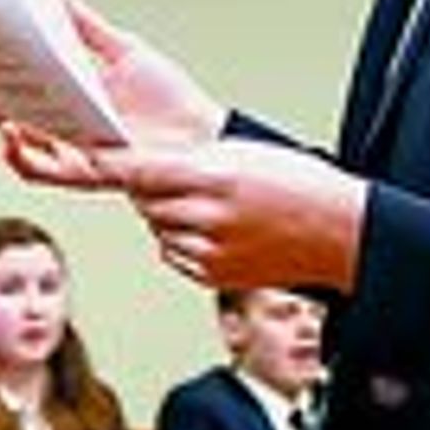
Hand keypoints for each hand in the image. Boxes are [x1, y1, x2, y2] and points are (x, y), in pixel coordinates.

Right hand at [0, 0, 227, 193]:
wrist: (202, 135)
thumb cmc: (171, 100)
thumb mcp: (125, 51)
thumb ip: (88, 28)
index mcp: (74, 98)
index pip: (25, 85)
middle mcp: (69, 127)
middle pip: (14, 115)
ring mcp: (75, 151)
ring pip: (20, 147)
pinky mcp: (86, 170)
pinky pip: (42, 171)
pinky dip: (21, 156)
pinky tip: (11, 133)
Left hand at [97, 139, 369, 293]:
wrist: (340, 234)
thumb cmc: (300, 186)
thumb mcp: (245, 154)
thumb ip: (192, 161)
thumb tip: (145, 167)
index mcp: (217, 177)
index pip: (142, 170)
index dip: (111, 164)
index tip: (89, 158)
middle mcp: (210, 217)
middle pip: (145, 200)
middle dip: (153, 188)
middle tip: (183, 179)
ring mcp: (210, 251)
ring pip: (158, 228)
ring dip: (170, 216)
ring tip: (210, 206)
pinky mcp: (213, 275)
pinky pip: (174, 253)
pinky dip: (182, 241)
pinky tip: (215, 230)